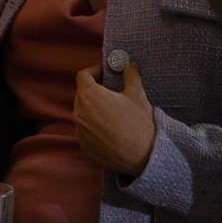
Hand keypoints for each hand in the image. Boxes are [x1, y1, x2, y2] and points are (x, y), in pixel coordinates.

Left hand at [72, 62, 157, 177]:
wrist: (142, 156)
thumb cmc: (138, 122)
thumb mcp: (137, 94)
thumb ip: (130, 76)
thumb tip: (129, 66)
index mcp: (89, 96)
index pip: (83, 75)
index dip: (94, 71)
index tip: (106, 73)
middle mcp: (79, 113)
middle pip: (82, 95)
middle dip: (94, 91)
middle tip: (111, 92)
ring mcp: (80, 132)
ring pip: (83, 114)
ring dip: (94, 110)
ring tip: (112, 113)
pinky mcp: (84, 147)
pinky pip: (86, 132)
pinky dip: (95, 128)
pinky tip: (111, 130)